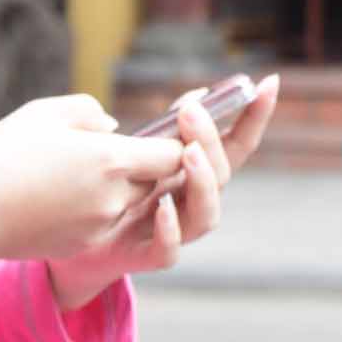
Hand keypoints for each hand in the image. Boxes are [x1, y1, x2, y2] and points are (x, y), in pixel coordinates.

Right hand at [0, 95, 184, 266]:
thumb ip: (90, 112)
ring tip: (89, 164)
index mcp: (112, 160)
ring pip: (133, 201)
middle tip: (132, 140)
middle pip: (158, 179)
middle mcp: (114, 198)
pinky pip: (106, 220)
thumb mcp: (45, 113)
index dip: (178, 138)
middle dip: (152, 161)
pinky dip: (99, 204)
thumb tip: (112, 128)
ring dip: (125, 183)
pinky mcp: (81, 244)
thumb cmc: (1, 155)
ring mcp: (100, 226)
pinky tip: (66, 188)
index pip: (174, 152)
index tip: (171, 124)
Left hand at [46, 75, 281, 309]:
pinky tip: (162, 206)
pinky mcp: (144, 258)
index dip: (254, 117)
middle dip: (211, 141)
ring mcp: (171, 232)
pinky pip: (167, 252)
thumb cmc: (108, 191)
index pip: (235, 145)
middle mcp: (190, 203)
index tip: (269, 83)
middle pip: (221, 175)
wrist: (72, 243)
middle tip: (192, 112)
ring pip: (205, 216)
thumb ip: (166, 131)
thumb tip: (196, 98)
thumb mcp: (136, 152)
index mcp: (193, 174)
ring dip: (202, 183)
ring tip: (189, 154)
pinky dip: (170, 230)